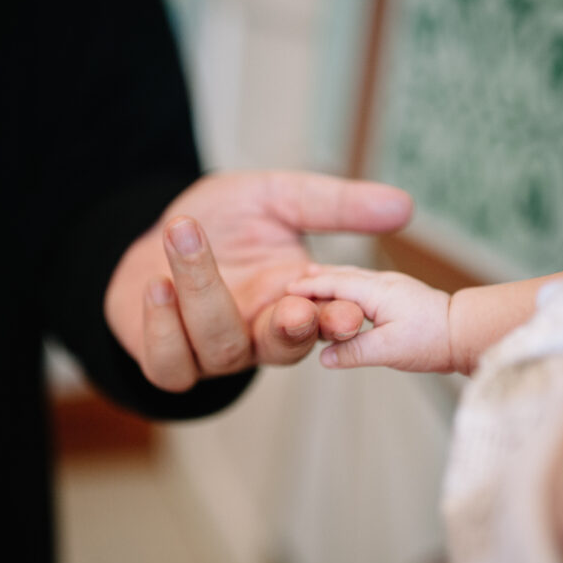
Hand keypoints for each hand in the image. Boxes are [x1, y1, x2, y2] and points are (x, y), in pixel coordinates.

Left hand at [104, 170, 412, 391]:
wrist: (160, 234)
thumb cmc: (223, 221)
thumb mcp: (279, 198)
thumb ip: (333, 205)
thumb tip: (403, 205)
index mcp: (294, 301)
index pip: (326, 322)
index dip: (338, 321)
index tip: (350, 310)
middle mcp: (258, 334)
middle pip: (282, 348)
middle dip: (291, 331)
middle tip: (296, 308)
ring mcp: (213, 353)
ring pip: (221, 347)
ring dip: (204, 293)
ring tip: (185, 232)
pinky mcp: (167, 361)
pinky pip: (170, 364)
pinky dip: (162, 327)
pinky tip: (159, 284)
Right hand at [287, 265, 453, 371]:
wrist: (466, 332)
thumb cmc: (432, 340)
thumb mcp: (389, 351)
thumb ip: (354, 352)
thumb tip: (324, 358)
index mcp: (376, 292)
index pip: (334, 284)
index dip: (309, 288)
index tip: (286, 289)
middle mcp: (384, 283)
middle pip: (342, 275)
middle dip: (316, 278)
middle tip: (293, 281)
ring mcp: (394, 286)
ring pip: (355, 277)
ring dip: (332, 278)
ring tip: (314, 279)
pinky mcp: (402, 294)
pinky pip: (366, 284)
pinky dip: (348, 284)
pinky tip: (348, 293)